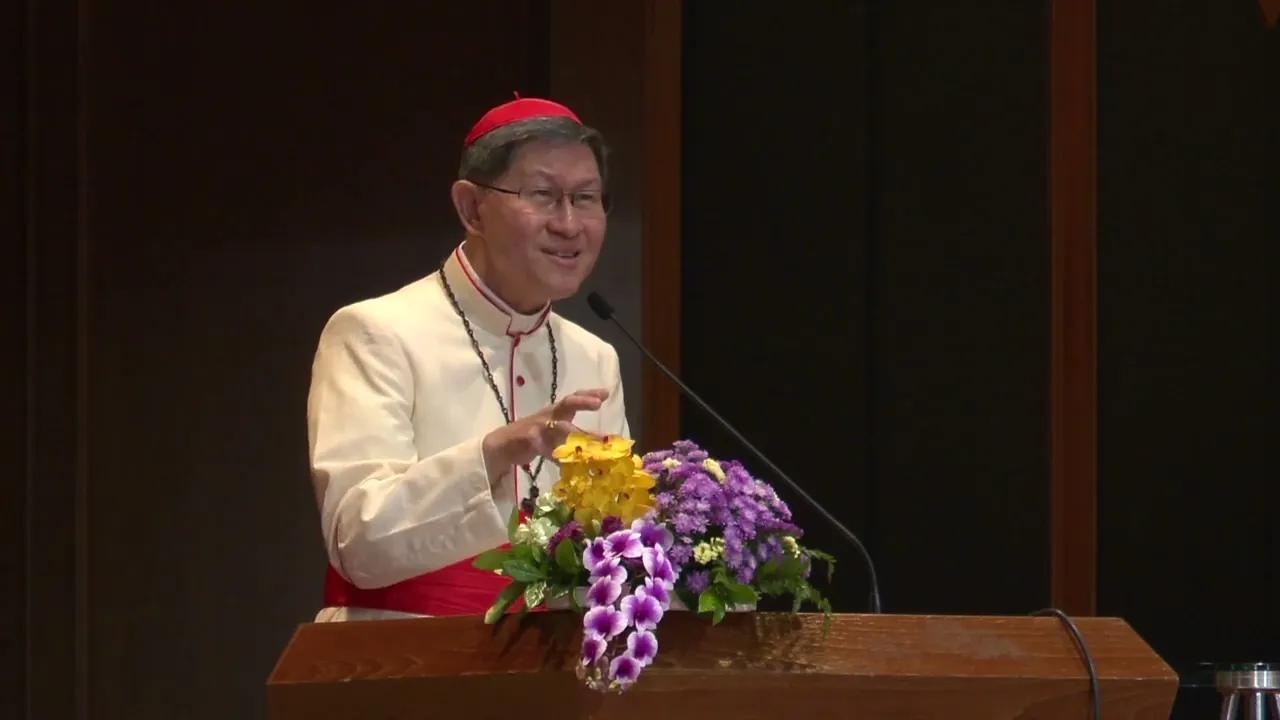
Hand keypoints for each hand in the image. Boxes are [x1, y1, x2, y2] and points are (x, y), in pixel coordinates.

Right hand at [481, 388, 609, 481]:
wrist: (502, 445)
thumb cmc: (533, 437)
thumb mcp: (554, 434)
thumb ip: (574, 436)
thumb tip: (601, 444)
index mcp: (556, 412)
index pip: (574, 398)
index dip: (589, 394)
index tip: (606, 393)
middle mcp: (549, 415)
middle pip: (567, 404)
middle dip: (583, 402)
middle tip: (598, 404)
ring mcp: (539, 427)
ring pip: (559, 428)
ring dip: (576, 434)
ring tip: (592, 443)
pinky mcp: (530, 441)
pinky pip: (546, 448)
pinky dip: (556, 456)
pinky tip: (566, 463)